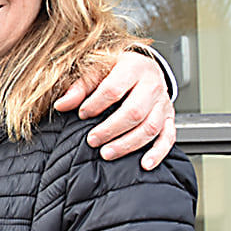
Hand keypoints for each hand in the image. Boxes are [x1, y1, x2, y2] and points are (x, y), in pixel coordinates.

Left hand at [52, 50, 175, 169]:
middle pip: (134, 111)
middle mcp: (152, 85)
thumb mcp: (98, 69)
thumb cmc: (118, 69)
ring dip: (128, 144)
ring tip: (107, 153)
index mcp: (133, 67)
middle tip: (92, 140)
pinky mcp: (169, 118)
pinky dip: (158, 153)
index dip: (95, 104)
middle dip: (111, 129)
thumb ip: (80, 87)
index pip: (114, 89)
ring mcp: (163, 103)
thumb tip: (61, 105)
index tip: (81, 114)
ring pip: (150, 127)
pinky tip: (145, 164)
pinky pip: (168, 137)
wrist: (144, 66)